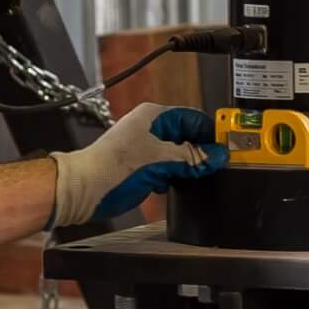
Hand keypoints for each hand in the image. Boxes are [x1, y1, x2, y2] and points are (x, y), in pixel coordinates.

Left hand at [49, 106, 228, 226]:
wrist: (80, 191)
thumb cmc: (108, 168)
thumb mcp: (159, 160)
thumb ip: (191, 158)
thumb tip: (217, 156)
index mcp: (154, 117)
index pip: (194, 118)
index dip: (212, 133)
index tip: (227, 148)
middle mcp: (150, 129)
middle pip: (188, 137)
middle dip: (202, 152)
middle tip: (217, 166)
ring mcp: (145, 148)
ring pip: (179, 155)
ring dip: (188, 167)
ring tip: (196, 177)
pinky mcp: (142, 167)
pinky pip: (168, 169)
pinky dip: (174, 177)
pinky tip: (173, 185)